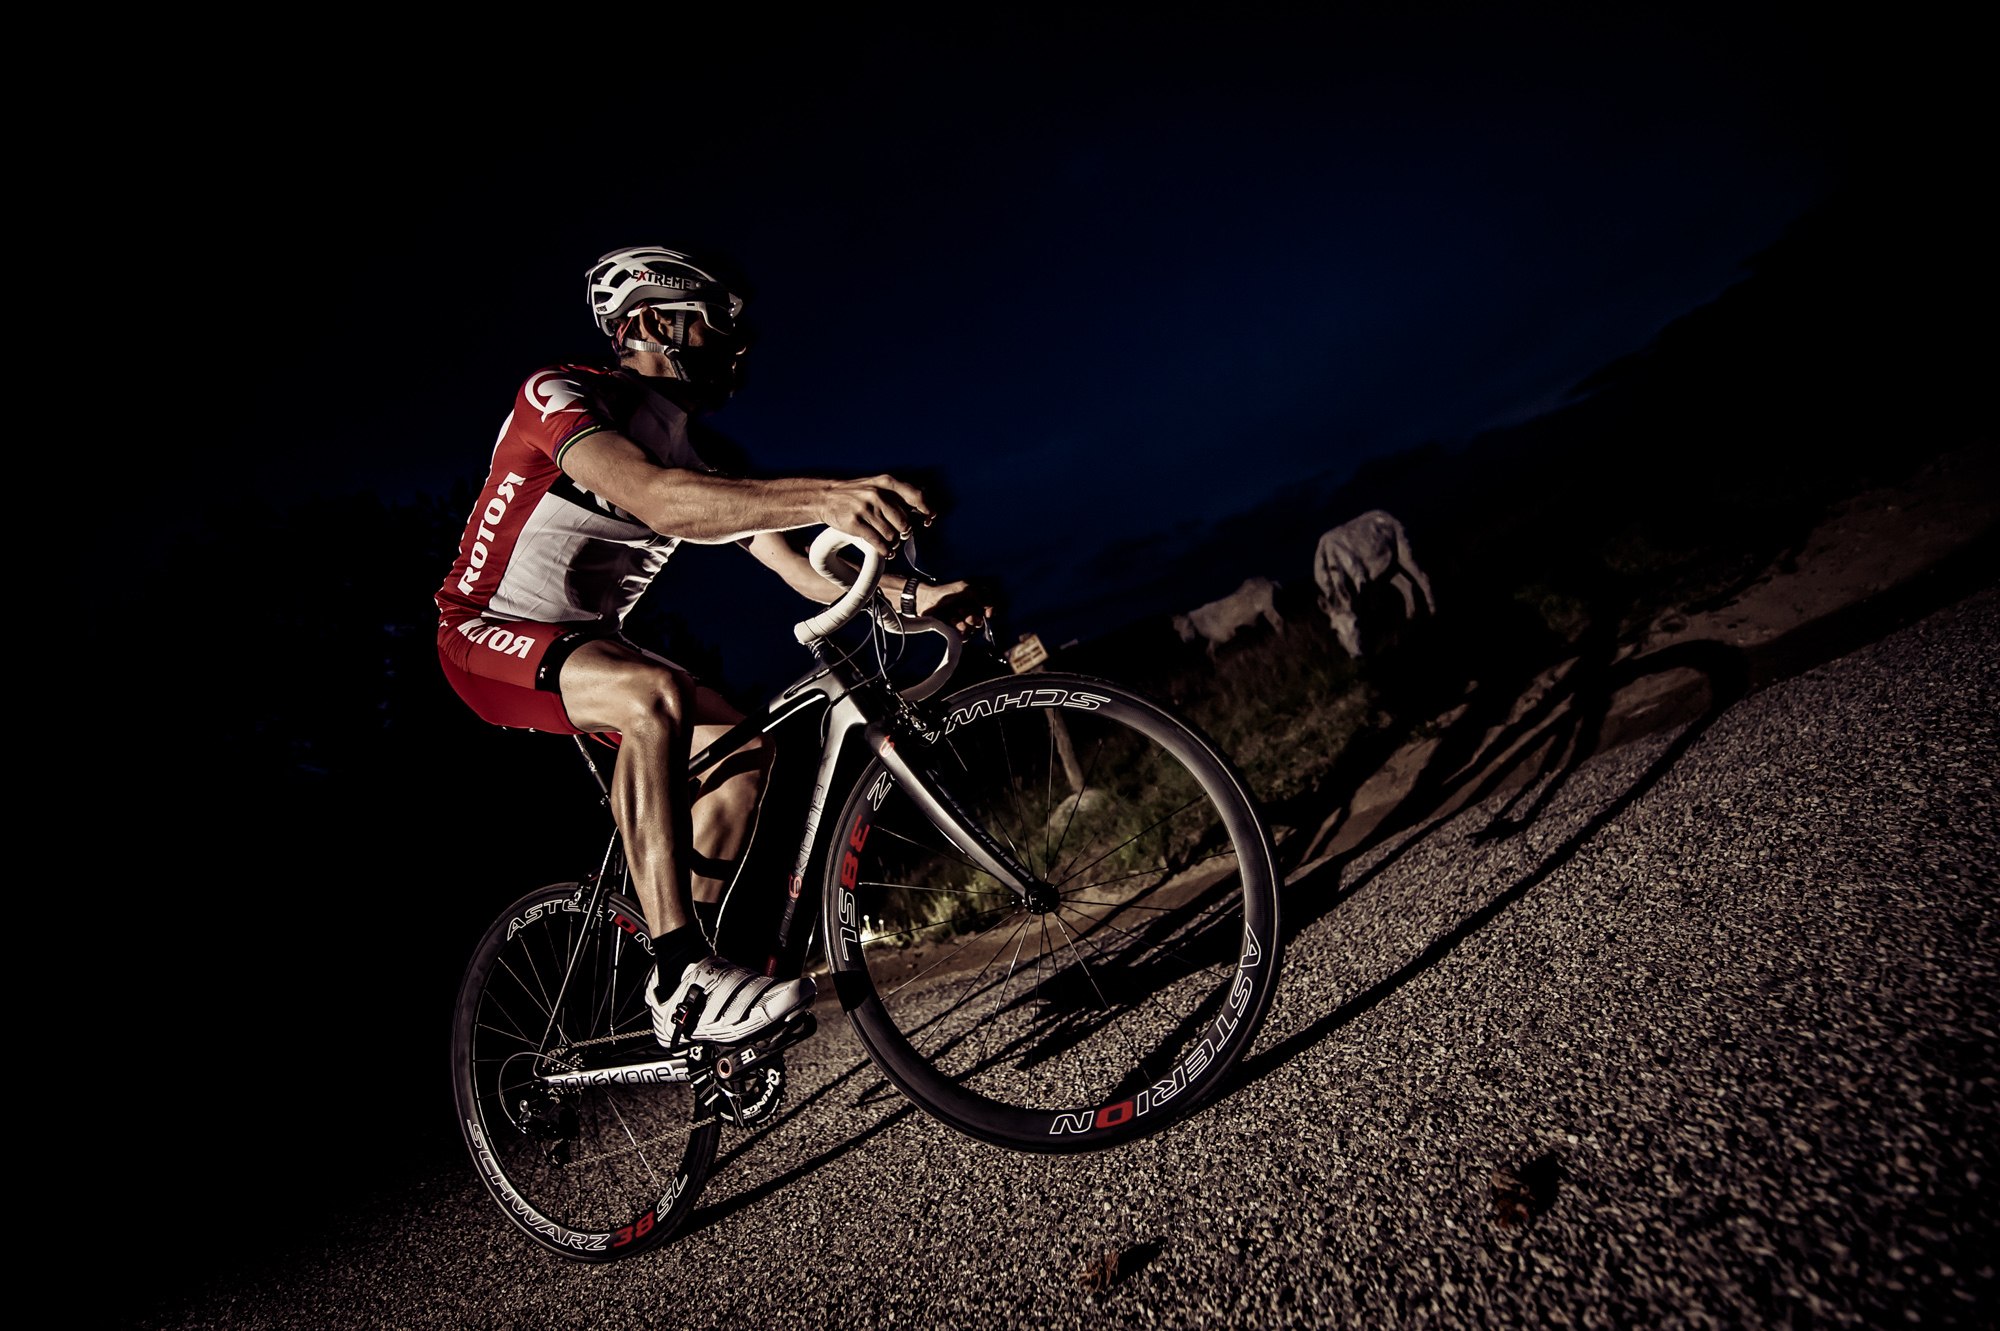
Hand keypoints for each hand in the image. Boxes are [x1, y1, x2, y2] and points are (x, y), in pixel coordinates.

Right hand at [817, 474, 934, 557]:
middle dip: (904, 532)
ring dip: (893, 543)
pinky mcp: (855, 523)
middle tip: (901, 534)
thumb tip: (923, 504)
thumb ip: (898, 493)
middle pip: (904, 522)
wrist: (826, 497)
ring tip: (890, 543)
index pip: (915, 496)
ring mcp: (866, 508)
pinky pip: (878, 542)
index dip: (926, 510)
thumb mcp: (877, 484)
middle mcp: (877, 494)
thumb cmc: (856, 493)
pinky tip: (886, 552)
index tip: (929, 519)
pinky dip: (885, 551)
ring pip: (892, 535)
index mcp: (886, 483)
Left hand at [914, 578, 997, 634]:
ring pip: (975, 629)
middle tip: (960, 609)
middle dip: (972, 616)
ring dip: (964, 622)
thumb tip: (990, 610)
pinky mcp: (958, 631)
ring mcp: (966, 622)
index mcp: (979, 599)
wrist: (927, 600)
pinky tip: (951, 622)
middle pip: (983, 620)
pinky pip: (966, 636)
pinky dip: (959, 629)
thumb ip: (980, 595)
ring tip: (953, 616)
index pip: (994, 608)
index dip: (992, 612)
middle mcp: (975, 611)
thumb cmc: (946, 591)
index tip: (988, 613)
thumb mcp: (964, 587)